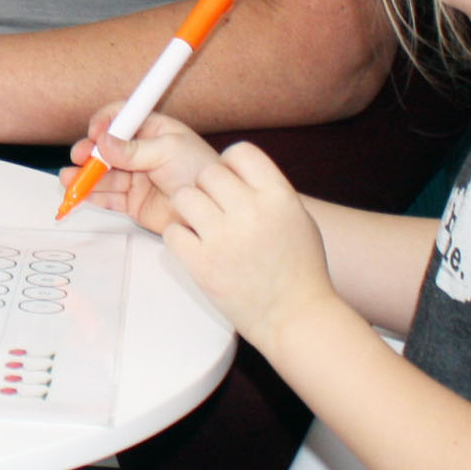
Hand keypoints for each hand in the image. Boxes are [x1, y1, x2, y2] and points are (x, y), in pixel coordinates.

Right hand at [61, 112, 219, 233]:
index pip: (121, 119)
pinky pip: (107, 197)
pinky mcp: (132, 202)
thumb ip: (135, 149)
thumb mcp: (170, 151)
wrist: (216, 210)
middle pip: (105, 149)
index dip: (105, 123)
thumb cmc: (202, 171)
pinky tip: (80, 195)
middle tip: (81, 157)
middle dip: (89, 152)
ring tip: (70, 180)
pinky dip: (92, 196)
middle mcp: (140, 153)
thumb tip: (104, 141)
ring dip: (85, 176)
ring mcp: (135, 178)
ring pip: (102, 174)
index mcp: (152, 130)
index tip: (96, 131)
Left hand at [156, 141, 339, 346]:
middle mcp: (251, 211)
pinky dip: (180, 239)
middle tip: (215, 210)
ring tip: (203, 226)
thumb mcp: (295, 217)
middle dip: (207, 189)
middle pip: (207, 173)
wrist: (295, 317)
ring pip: (184, 197)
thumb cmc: (298, 268)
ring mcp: (224, 238)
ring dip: (189, 210)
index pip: (240, 151)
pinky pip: (171, 232)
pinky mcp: (201, 264)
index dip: (230, 164)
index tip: (230, 181)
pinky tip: (196, 247)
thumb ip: (266, 190)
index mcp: (278, 196)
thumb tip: (233, 169)